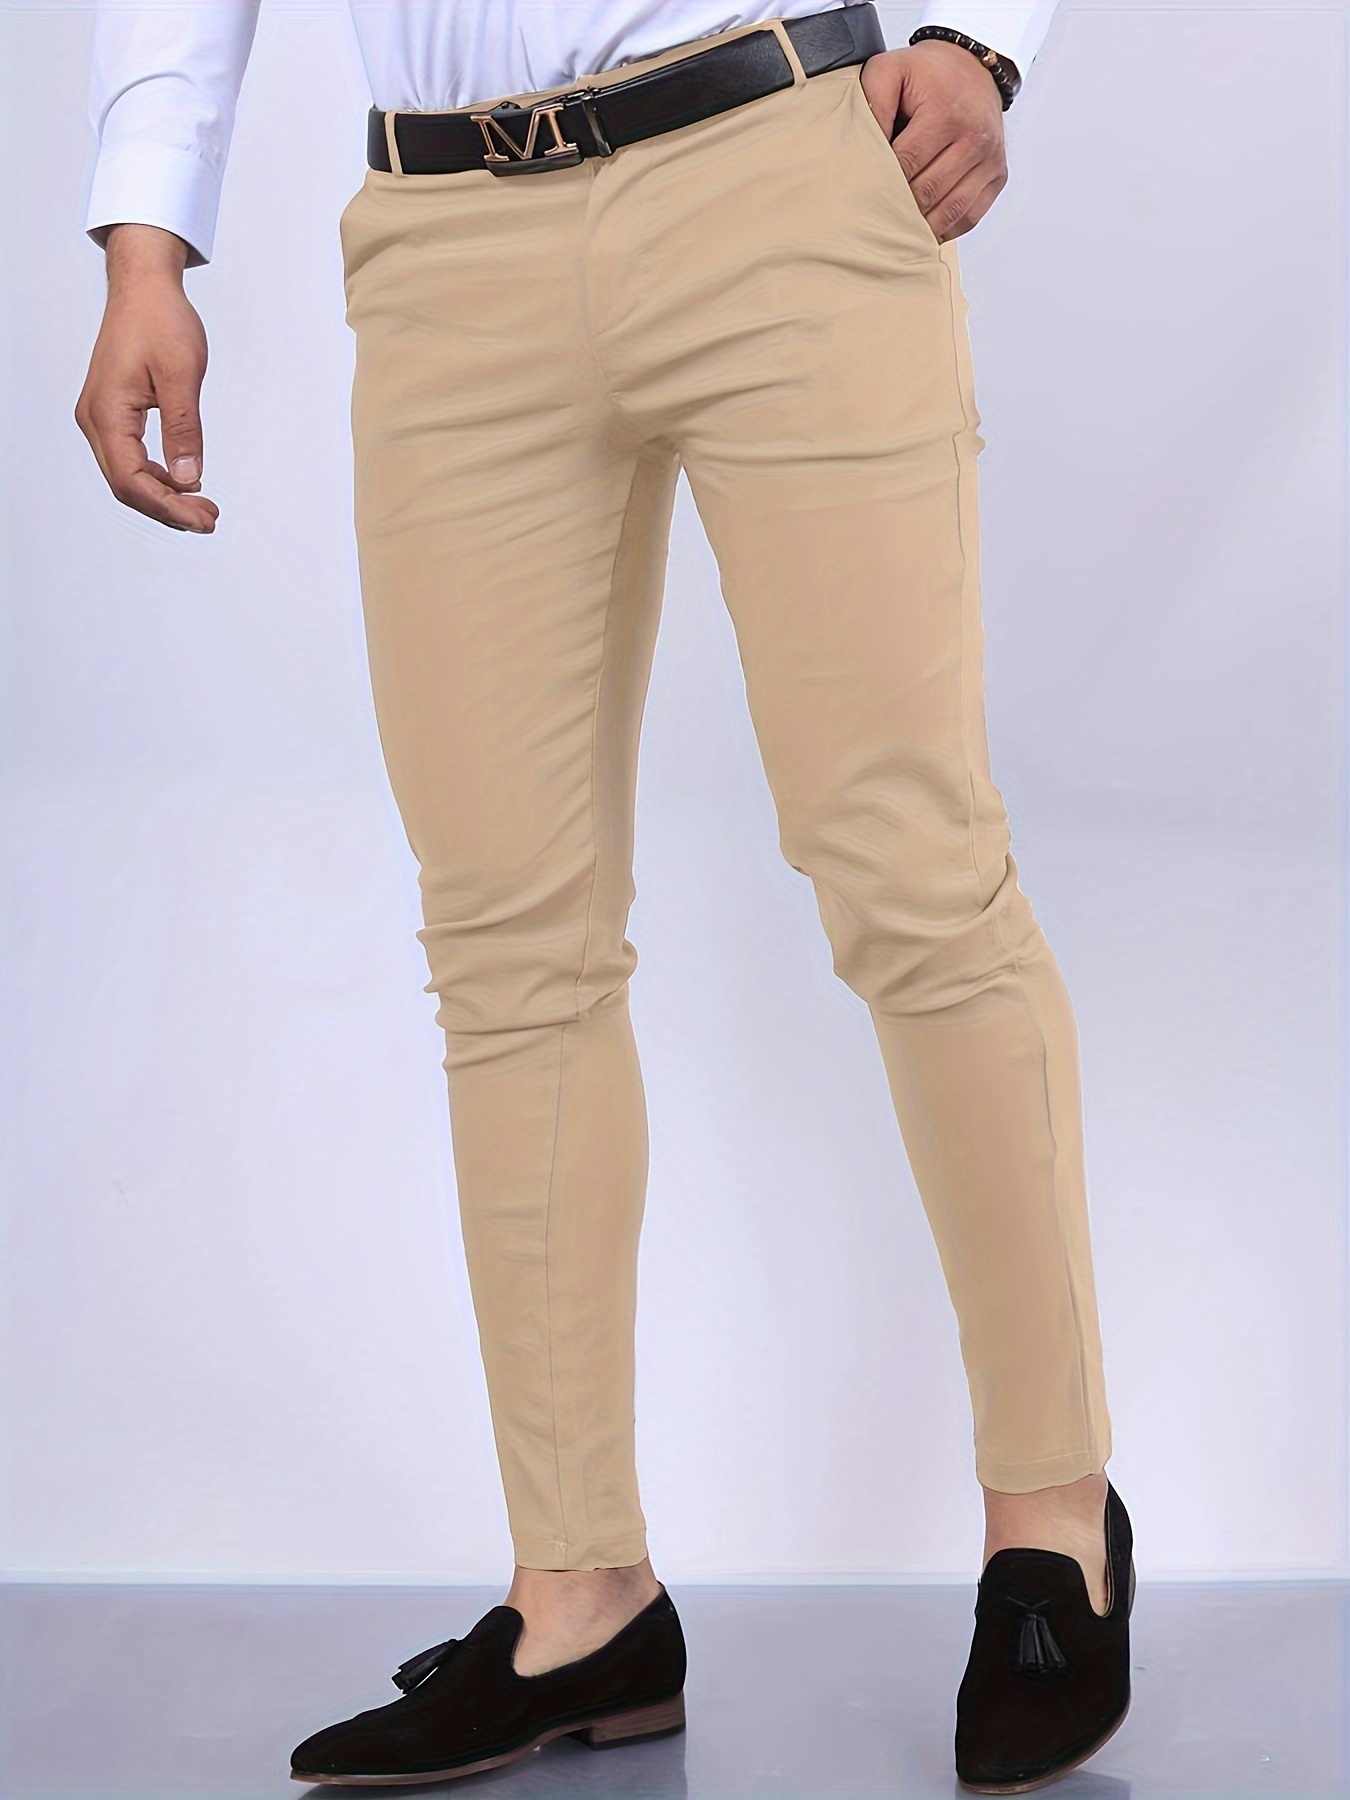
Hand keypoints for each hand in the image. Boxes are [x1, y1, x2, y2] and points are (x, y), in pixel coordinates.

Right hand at [75, 224, 218, 532]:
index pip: (131, 480)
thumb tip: (189, 477)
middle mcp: (95, 418)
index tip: (202, 518)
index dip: (168, 507)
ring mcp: (101, 416)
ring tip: (202, 506)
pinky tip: (185, 482)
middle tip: (209, 519)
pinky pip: (129, 458)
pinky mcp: (112, 412)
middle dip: (168, 509)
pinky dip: (157, 476)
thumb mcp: (182, 375)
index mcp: (107, 411)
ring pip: (126, 475)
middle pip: (126, 485)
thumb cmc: (160, 319)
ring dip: (164, 496)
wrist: (143, 286)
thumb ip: (184, 429)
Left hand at [859, 40, 1009, 242]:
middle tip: (875, 216)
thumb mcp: (890, 71)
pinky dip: (946, 228)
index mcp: (946, 115)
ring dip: (921, 225)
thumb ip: (872, 104)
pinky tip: (924, 228)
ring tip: (896, 228)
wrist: (973, 66)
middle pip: (928, 193)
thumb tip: (865, 149)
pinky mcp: (997, 175)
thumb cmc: (928, 74)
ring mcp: (989, 159)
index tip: (864, 192)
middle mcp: (974, 138)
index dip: (882, 183)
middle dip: (899, 207)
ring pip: (949, 211)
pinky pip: (970, 217)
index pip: (906, 166)